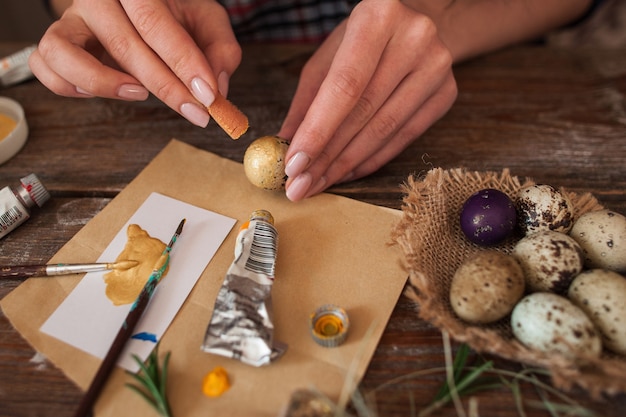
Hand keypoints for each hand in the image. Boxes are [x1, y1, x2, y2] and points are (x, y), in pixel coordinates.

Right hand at [29, 0, 240, 126]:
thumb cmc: (174, 14)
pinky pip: (45, 67)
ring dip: (103, 83)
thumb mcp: (206, 20)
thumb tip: (218, 85)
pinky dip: (69, 87)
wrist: (141, 5)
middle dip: (164, 86)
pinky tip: (107, 92)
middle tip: (195, 111)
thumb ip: (220, 48)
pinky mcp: (57, 43)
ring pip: (62, 51)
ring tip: (139, 94)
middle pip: (122, 43)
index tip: (207, 94)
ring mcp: (72, 20)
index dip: (183, 62)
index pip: (155, 22)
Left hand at [278, 0, 457, 200]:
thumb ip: (306, 100)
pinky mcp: (447, 93)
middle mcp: (414, 39)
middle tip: (299, 186)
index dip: (318, 130)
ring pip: (384, 130)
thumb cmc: (362, 41)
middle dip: (326, 157)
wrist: (417, 25)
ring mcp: (436, 67)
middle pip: (364, 113)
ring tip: (317, 184)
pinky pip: (404, 138)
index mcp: (378, 17)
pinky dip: (371, 160)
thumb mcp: (328, 57)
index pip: (345, 86)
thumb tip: (286, 145)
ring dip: (346, 165)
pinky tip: (346, 173)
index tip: (294, 165)